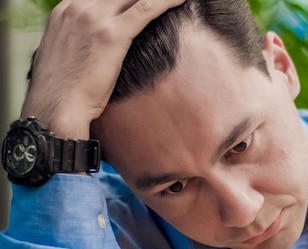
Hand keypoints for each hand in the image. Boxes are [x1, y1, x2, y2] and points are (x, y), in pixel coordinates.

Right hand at [21, 0, 184, 138]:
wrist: (57, 108)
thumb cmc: (64, 91)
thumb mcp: (65, 54)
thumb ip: (80, 40)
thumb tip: (96, 48)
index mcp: (66, 10)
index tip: (139, 2)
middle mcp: (78, 7)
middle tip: (161, 2)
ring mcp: (94, 18)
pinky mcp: (112, 35)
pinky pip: (145, 8)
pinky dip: (165, 2)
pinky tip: (179, 1)